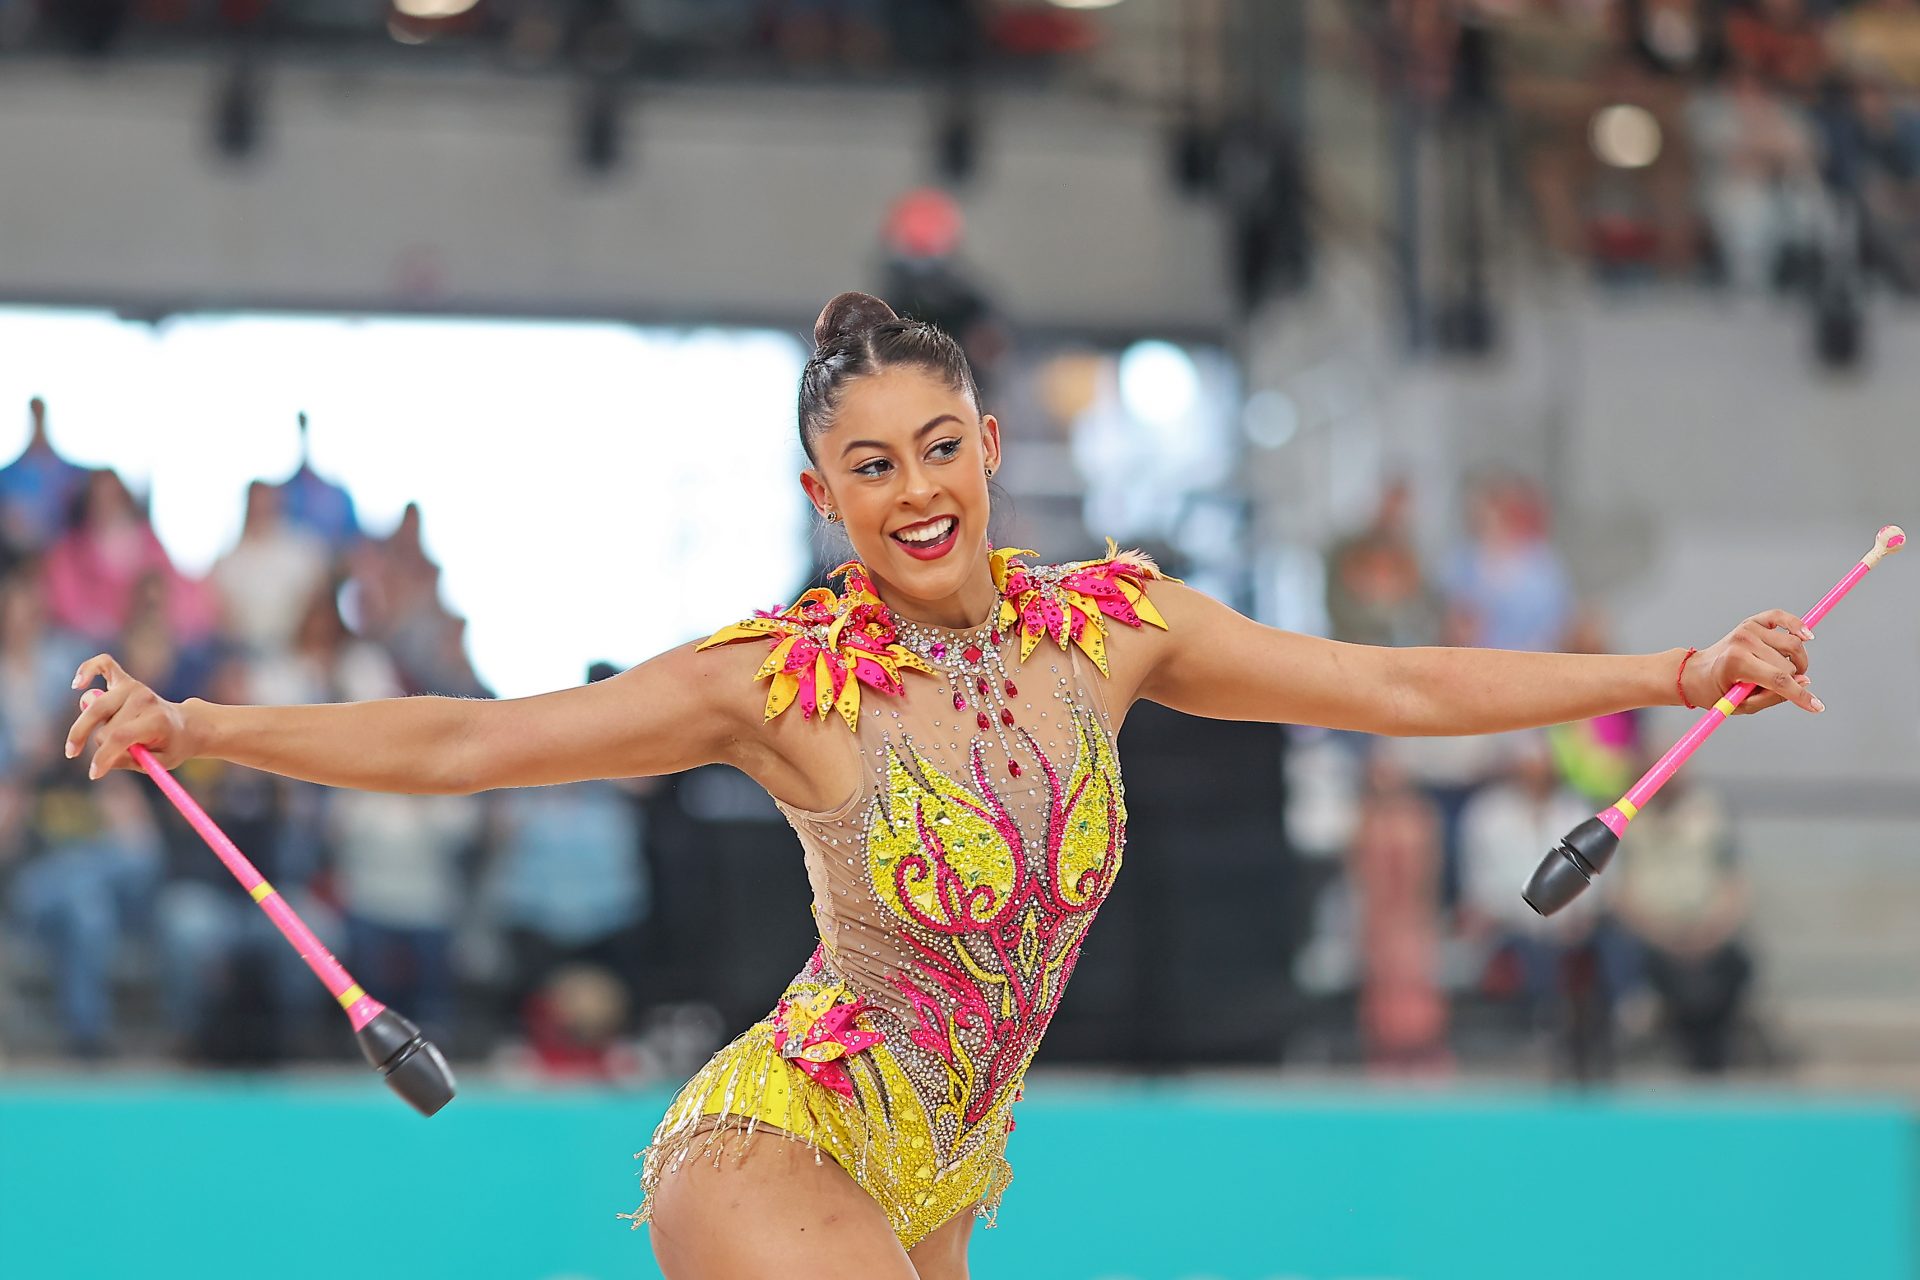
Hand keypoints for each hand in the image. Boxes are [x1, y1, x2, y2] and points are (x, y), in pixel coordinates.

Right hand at [64, 653, 199, 779]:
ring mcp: (134, 687)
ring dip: (93, 726)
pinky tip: (78, 684)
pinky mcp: (125, 679)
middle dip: (100, 746)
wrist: (187, 725)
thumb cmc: (171, 746)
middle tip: (96, 764)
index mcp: (156, 720)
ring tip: (108, 735)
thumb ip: (129, 760)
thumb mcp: (158, 763)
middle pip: (104, 725)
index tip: (94, 773)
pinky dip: (87, 670)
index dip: (102, 757)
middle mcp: (144, 699)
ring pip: (95, 709)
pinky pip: (103, 664)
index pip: (120, 737)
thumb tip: (100, 758)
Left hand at [1683, 610, 1819, 714]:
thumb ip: (1773, 696)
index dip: (1800, 695)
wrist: (1696, 673)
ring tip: (1781, 672)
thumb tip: (1804, 682)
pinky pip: (1781, 617)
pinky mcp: (1752, 622)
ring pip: (1793, 646)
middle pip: (1788, 665)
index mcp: (1736, 663)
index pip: (1778, 679)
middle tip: (1775, 688)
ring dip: (1796, 662)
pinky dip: (1797, 625)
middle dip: (1790, 680)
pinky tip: (1807, 635)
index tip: (1817, 707)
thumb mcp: (1740, 705)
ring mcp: (1748, 629)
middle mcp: (1743, 641)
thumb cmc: (1716, 691)